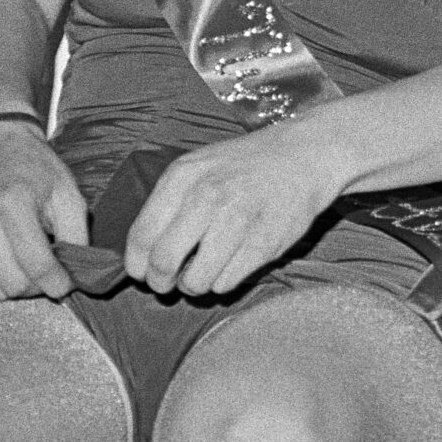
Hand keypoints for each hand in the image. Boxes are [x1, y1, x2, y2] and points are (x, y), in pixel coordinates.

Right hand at [0, 124, 87, 301]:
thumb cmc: (36, 169)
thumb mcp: (69, 194)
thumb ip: (77, 236)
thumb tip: (78, 276)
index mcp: (12, 202)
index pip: (36, 264)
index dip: (57, 283)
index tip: (67, 284)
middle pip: (13, 284)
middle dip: (38, 287)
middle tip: (51, 273)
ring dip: (18, 285)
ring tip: (30, 263)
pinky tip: (9, 254)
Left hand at [123, 120, 348, 297]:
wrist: (304, 156)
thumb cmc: (244, 167)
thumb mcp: (198, 168)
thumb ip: (167, 205)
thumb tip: (140, 256)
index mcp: (183, 177)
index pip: (141, 236)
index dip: (137, 265)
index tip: (144, 272)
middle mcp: (207, 196)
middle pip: (163, 263)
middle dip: (162, 282)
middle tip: (170, 282)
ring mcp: (238, 219)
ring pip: (195, 280)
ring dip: (195, 285)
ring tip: (204, 273)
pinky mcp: (264, 241)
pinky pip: (226, 283)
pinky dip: (223, 283)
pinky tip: (230, 264)